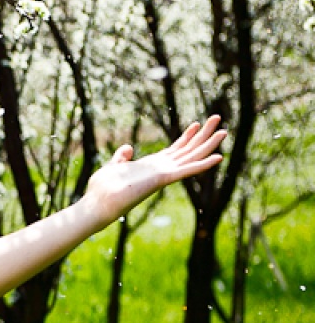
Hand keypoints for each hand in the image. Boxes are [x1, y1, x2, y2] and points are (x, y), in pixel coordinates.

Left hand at [84, 116, 226, 224]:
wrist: (99, 203)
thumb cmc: (104, 188)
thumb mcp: (115, 166)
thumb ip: (122, 157)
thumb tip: (128, 148)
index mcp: (152, 165)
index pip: (175, 149)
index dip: (186, 136)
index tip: (196, 123)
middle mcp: (162, 169)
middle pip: (188, 149)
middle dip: (203, 134)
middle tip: (217, 119)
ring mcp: (165, 174)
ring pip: (192, 156)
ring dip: (208, 144)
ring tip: (224, 131)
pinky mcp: (163, 179)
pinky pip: (187, 171)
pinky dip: (203, 164)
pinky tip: (219, 157)